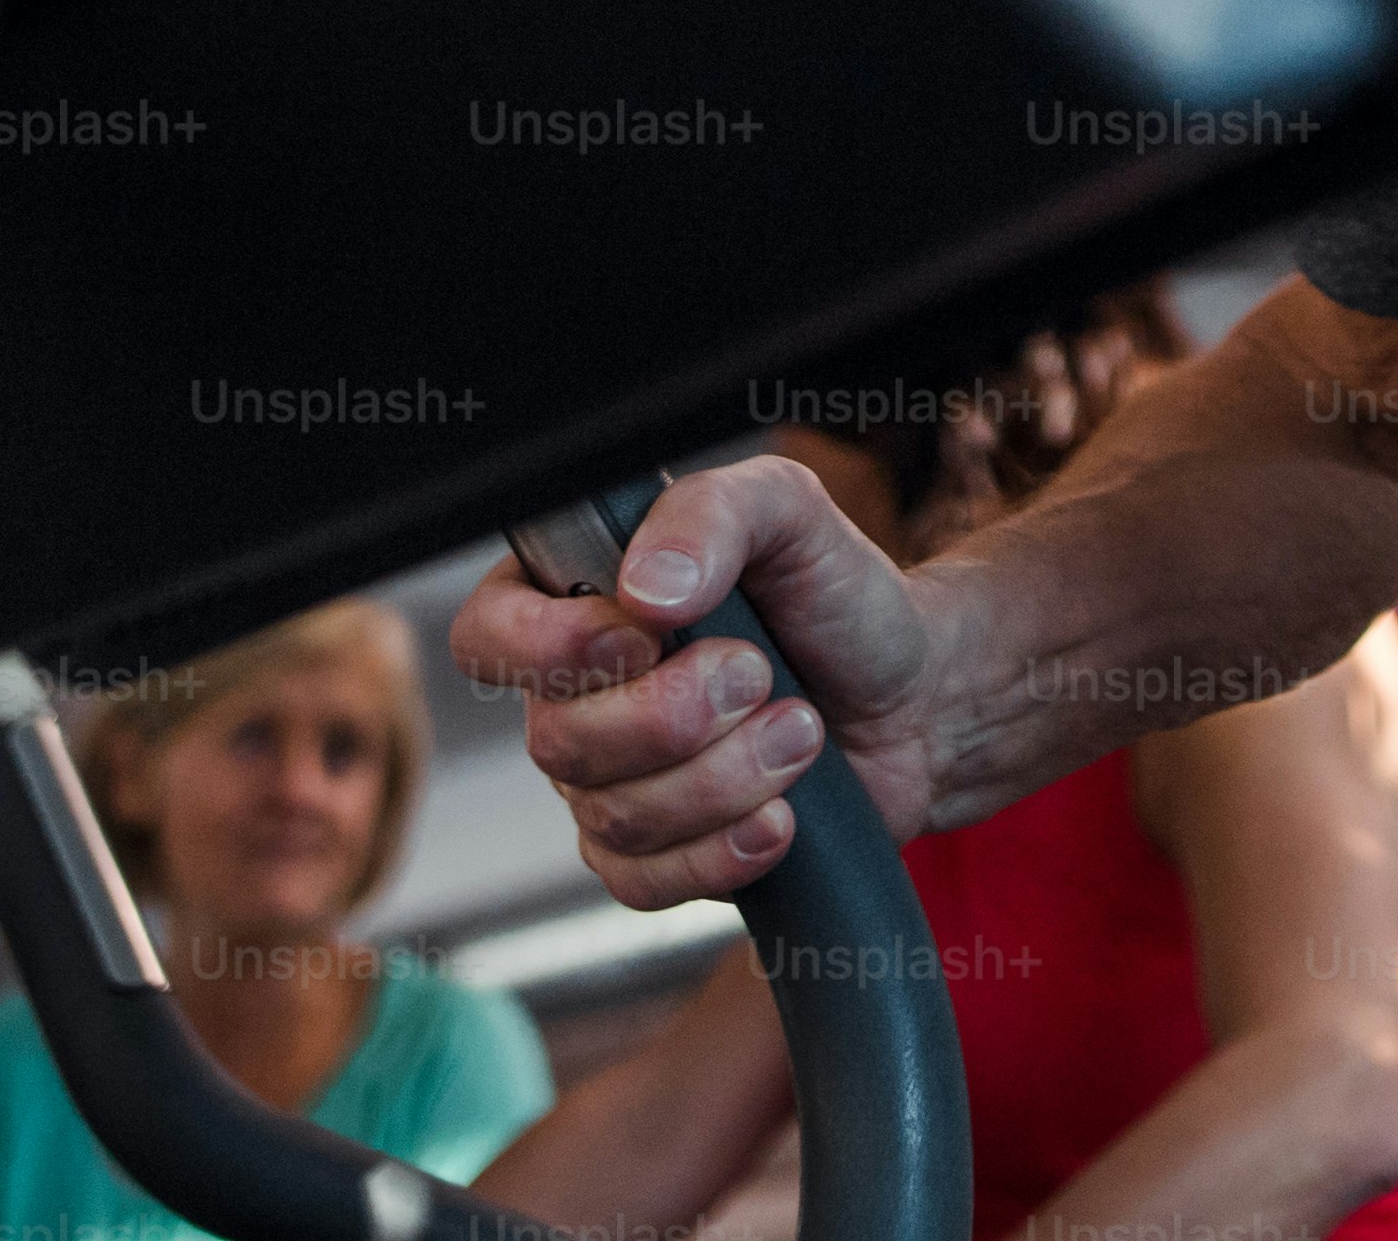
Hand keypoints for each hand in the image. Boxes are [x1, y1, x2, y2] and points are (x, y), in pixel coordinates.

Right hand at [449, 453, 952, 905]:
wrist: (911, 699)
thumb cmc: (835, 596)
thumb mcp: (787, 512)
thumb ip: (709, 515)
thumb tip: (643, 592)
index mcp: (577, 599)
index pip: (486, 636)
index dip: (547, 650)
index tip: (644, 635)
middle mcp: (573, 697)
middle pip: (557, 742)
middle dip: (678, 715)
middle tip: (761, 675)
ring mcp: (607, 785)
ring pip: (613, 817)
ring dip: (728, 775)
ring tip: (800, 729)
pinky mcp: (654, 858)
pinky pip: (645, 884)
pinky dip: (725, 852)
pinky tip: (783, 816)